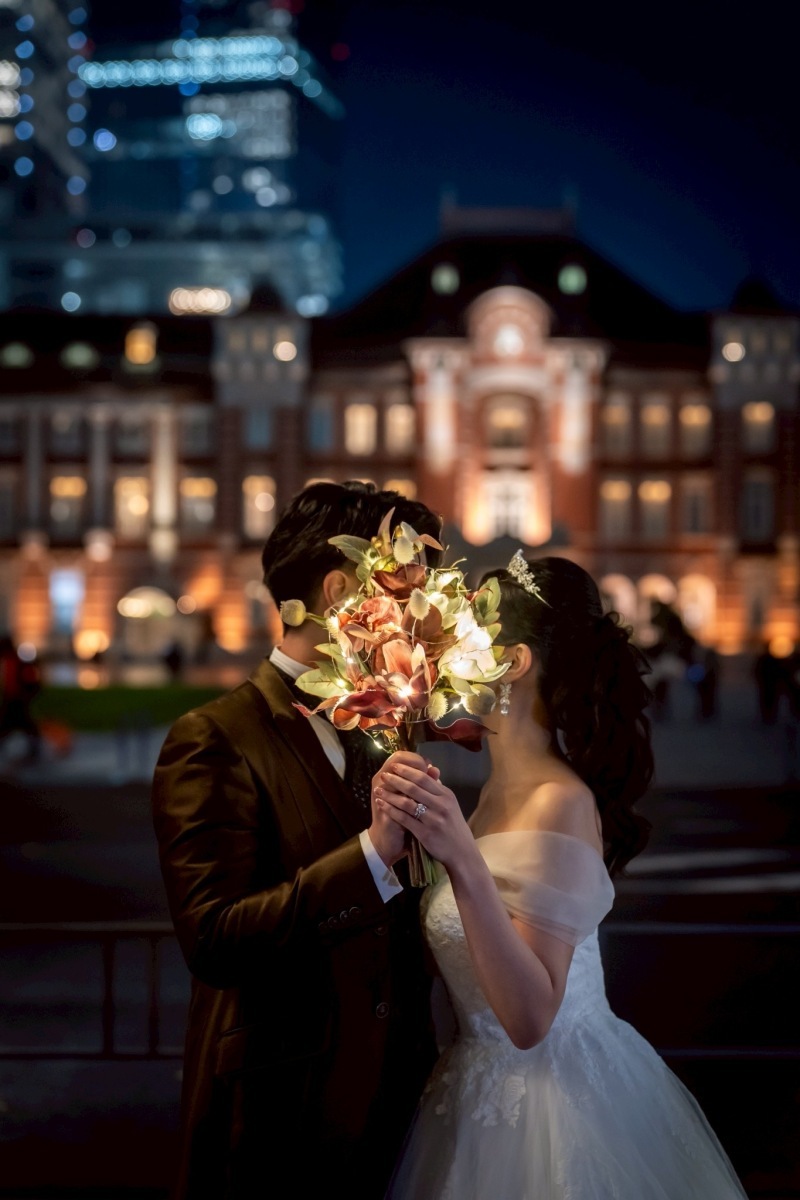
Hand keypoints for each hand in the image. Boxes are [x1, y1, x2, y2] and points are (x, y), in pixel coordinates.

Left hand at [374, 756, 476, 870]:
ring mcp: (433, 820)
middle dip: (396, 779)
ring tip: (378, 789)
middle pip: (414, 788)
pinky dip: (391, 810)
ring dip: (390, 795)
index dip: (407, 771)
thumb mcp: (450, 804)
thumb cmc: (453, 825)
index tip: (394, 766)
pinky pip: (404, 819)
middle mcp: (441, 805)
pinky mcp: (426, 834)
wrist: (461, 852)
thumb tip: (429, 768)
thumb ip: (437, 788)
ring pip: (407, 803)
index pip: (424, 778)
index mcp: (446, 795)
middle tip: (384, 775)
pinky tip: (382, 805)